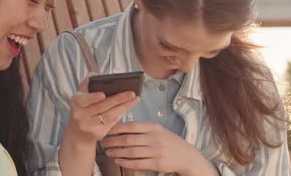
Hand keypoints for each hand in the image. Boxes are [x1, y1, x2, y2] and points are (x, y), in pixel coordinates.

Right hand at [65, 73, 140, 144]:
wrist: (79, 131)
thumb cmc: (83, 107)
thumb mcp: (82, 94)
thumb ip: (88, 83)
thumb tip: (95, 75)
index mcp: (76, 102)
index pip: (84, 100)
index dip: (93, 97)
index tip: (103, 94)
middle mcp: (80, 115)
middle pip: (102, 107)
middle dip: (118, 99)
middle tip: (131, 93)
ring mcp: (88, 126)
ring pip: (109, 115)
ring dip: (124, 107)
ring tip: (135, 99)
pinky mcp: (98, 134)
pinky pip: (112, 122)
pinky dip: (121, 114)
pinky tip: (129, 106)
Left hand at [100, 122, 217, 175]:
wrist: (187, 156)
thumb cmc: (169, 142)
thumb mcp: (158, 130)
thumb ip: (142, 128)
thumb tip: (121, 127)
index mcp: (154, 127)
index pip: (131, 126)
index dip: (117, 128)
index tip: (106, 129)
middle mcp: (155, 138)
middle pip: (129, 139)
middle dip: (113, 141)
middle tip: (103, 142)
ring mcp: (156, 151)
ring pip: (131, 152)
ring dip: (117, 152)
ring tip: (108, 152)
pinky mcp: (157, 163)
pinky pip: (137, 163)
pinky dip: (125, 162)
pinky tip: (118, 160)